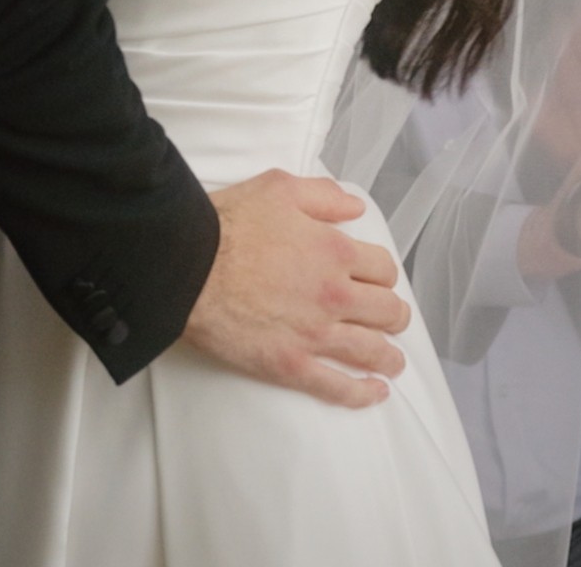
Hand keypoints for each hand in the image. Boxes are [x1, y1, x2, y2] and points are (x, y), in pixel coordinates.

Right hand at [184, 168, 410, 408]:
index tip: (378, 281)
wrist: (186, 267)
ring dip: (389, 357)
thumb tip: (354, 208)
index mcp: (335, 252)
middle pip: (387, 312)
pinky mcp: (290, 365)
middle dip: (394, 316)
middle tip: (391, 319)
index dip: (384, 275)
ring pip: (371, 351)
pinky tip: (375, 393)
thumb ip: (323, 196)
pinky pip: (336, 387)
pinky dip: (361, 393)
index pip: (383, 270)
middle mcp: (335, 296)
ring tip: (392, 362)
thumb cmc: (228, 225)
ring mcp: (315, 334)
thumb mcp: (279, 188)